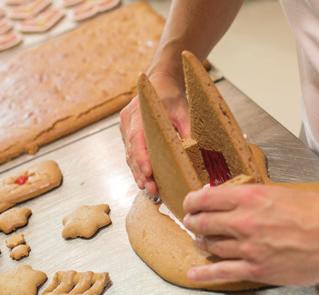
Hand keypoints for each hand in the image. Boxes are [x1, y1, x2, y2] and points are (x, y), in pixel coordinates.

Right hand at [120, 71, 189, 195]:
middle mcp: (127, 123)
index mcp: (137, 115)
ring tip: (149, 189)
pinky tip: (145, 179)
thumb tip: (193, 151)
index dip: (142, 159)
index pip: (137, 141)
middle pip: (131, 153)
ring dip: (138, 173)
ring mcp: (125, 128)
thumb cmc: (170, 94)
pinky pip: (131, 153)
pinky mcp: (128, 133)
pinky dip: (138, 166)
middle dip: (141, 173)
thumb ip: (185, 129)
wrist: (159, 81)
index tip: (148, 174)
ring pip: (129, 156)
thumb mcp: (182, 110)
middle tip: (152, 190)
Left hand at [183, 184, 318, 285]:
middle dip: (192, 221)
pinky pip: (222, 272)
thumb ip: (245, 195)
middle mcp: (243, 221)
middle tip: (191, 221)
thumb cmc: (311, 209)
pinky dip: (204, 273)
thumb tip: (221, 197)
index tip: (189, 204)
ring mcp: (248, 247)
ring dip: (201, 241)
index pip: (205, 199)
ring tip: (200, 239)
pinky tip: (194, 273)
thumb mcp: (274, 191)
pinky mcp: (256, 269)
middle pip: (202, 222)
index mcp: (247, 198)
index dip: (191, 201)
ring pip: (210, 245)